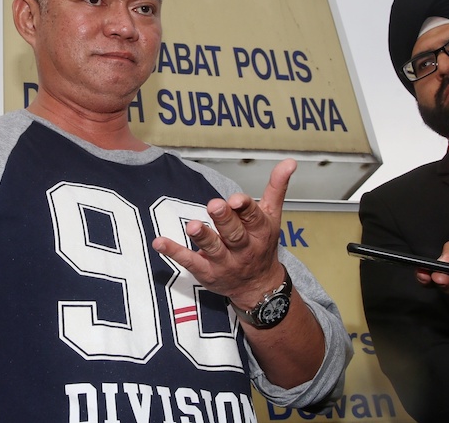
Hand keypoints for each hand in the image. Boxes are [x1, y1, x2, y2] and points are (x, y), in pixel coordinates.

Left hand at [152, 158, 296, 303]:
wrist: (259, 287)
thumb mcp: (272, 216)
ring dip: (203, 237)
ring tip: (192, 225)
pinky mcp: (207, 273)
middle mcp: (244, 248)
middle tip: (214, 205)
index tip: (234, 199)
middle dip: (225, 220)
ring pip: (214, 249)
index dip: (244, 207)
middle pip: (234, 234)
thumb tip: (289, 161)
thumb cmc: (262, 244)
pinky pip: (190, 262)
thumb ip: (276, 188)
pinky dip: (175, 252)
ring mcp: (225, 262)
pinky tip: (159, 242)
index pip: (253, 217)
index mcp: (260, 231)